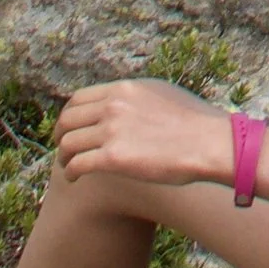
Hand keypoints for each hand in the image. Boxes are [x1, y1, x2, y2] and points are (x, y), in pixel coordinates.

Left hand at [53, 81, 233, 187]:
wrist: (208, 142)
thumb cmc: (193, 122)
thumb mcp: (161, 94)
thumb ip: (137, 97)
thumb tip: (125, 103)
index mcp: (125, 88)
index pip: (79, 98)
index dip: (69, 116)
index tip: (71, 128)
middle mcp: (114, 105)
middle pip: (68, 119)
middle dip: (61, 135)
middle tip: (64, 149)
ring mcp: (112, 130)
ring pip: (68, 143)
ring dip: (63, 156)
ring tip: (68, 166)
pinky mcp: (113, 158)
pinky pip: (77, 164)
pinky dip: (70, 172)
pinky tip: (74, 179)